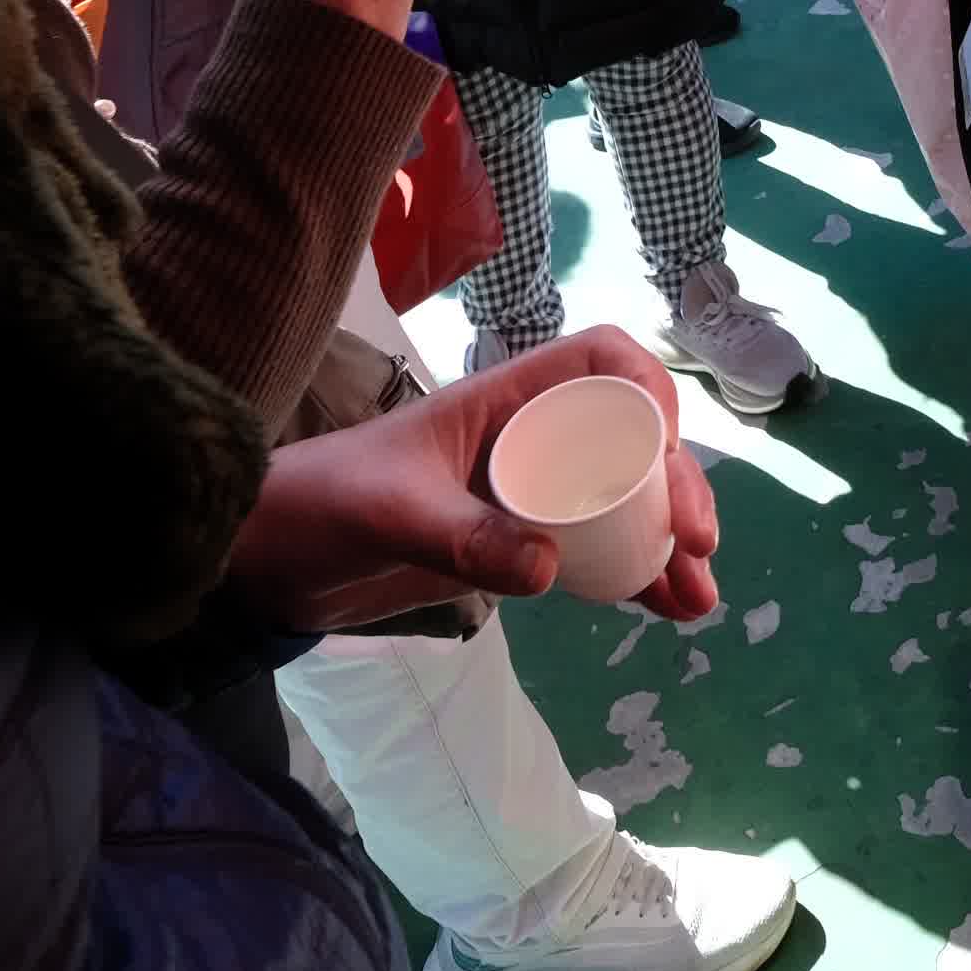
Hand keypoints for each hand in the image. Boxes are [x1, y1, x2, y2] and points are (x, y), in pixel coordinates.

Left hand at [228, 330, 720, 625]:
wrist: (271, 556)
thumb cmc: (323, 504)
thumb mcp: (390, 514)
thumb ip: (461, 537)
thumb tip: (550, 568)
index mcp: (503, 399)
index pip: (599, 361)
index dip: (649, 390)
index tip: (666, 450)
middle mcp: (529, 437)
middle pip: (630, 440)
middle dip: (677, 486)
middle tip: (698, 543)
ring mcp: (528, 492)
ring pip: (624, 500)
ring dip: (668, 542)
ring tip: (699, 596)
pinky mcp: (518, 542)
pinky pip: (595, 549)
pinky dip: (635, 575)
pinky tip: (667, 609)